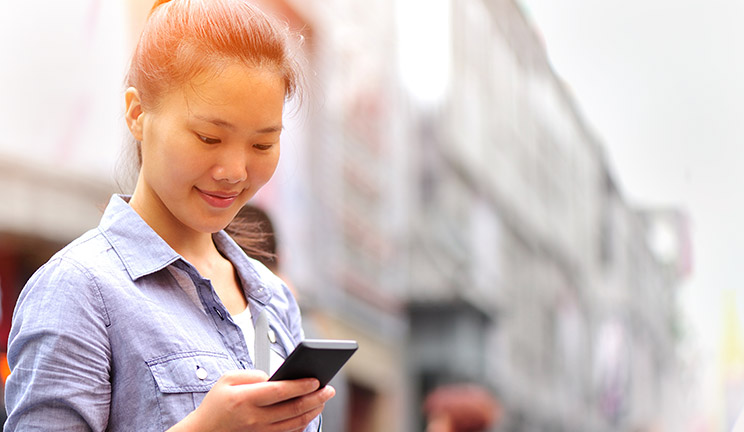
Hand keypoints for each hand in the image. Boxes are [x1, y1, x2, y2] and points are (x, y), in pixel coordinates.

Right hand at [170, 370, 334, 431]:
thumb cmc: (217, 403)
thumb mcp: (227, 379)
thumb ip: (252, 374)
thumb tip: (274, 377)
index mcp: (245, 399)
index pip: (279, 391)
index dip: (300, 385)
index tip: (316, 379)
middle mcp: (254, 418)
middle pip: (292, 409)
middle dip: (315, 398)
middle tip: (329, 389)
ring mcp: (260, 431)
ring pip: (294, 423)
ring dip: (313, 411)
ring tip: (323, 399)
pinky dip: (303, 423)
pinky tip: (311, 413)